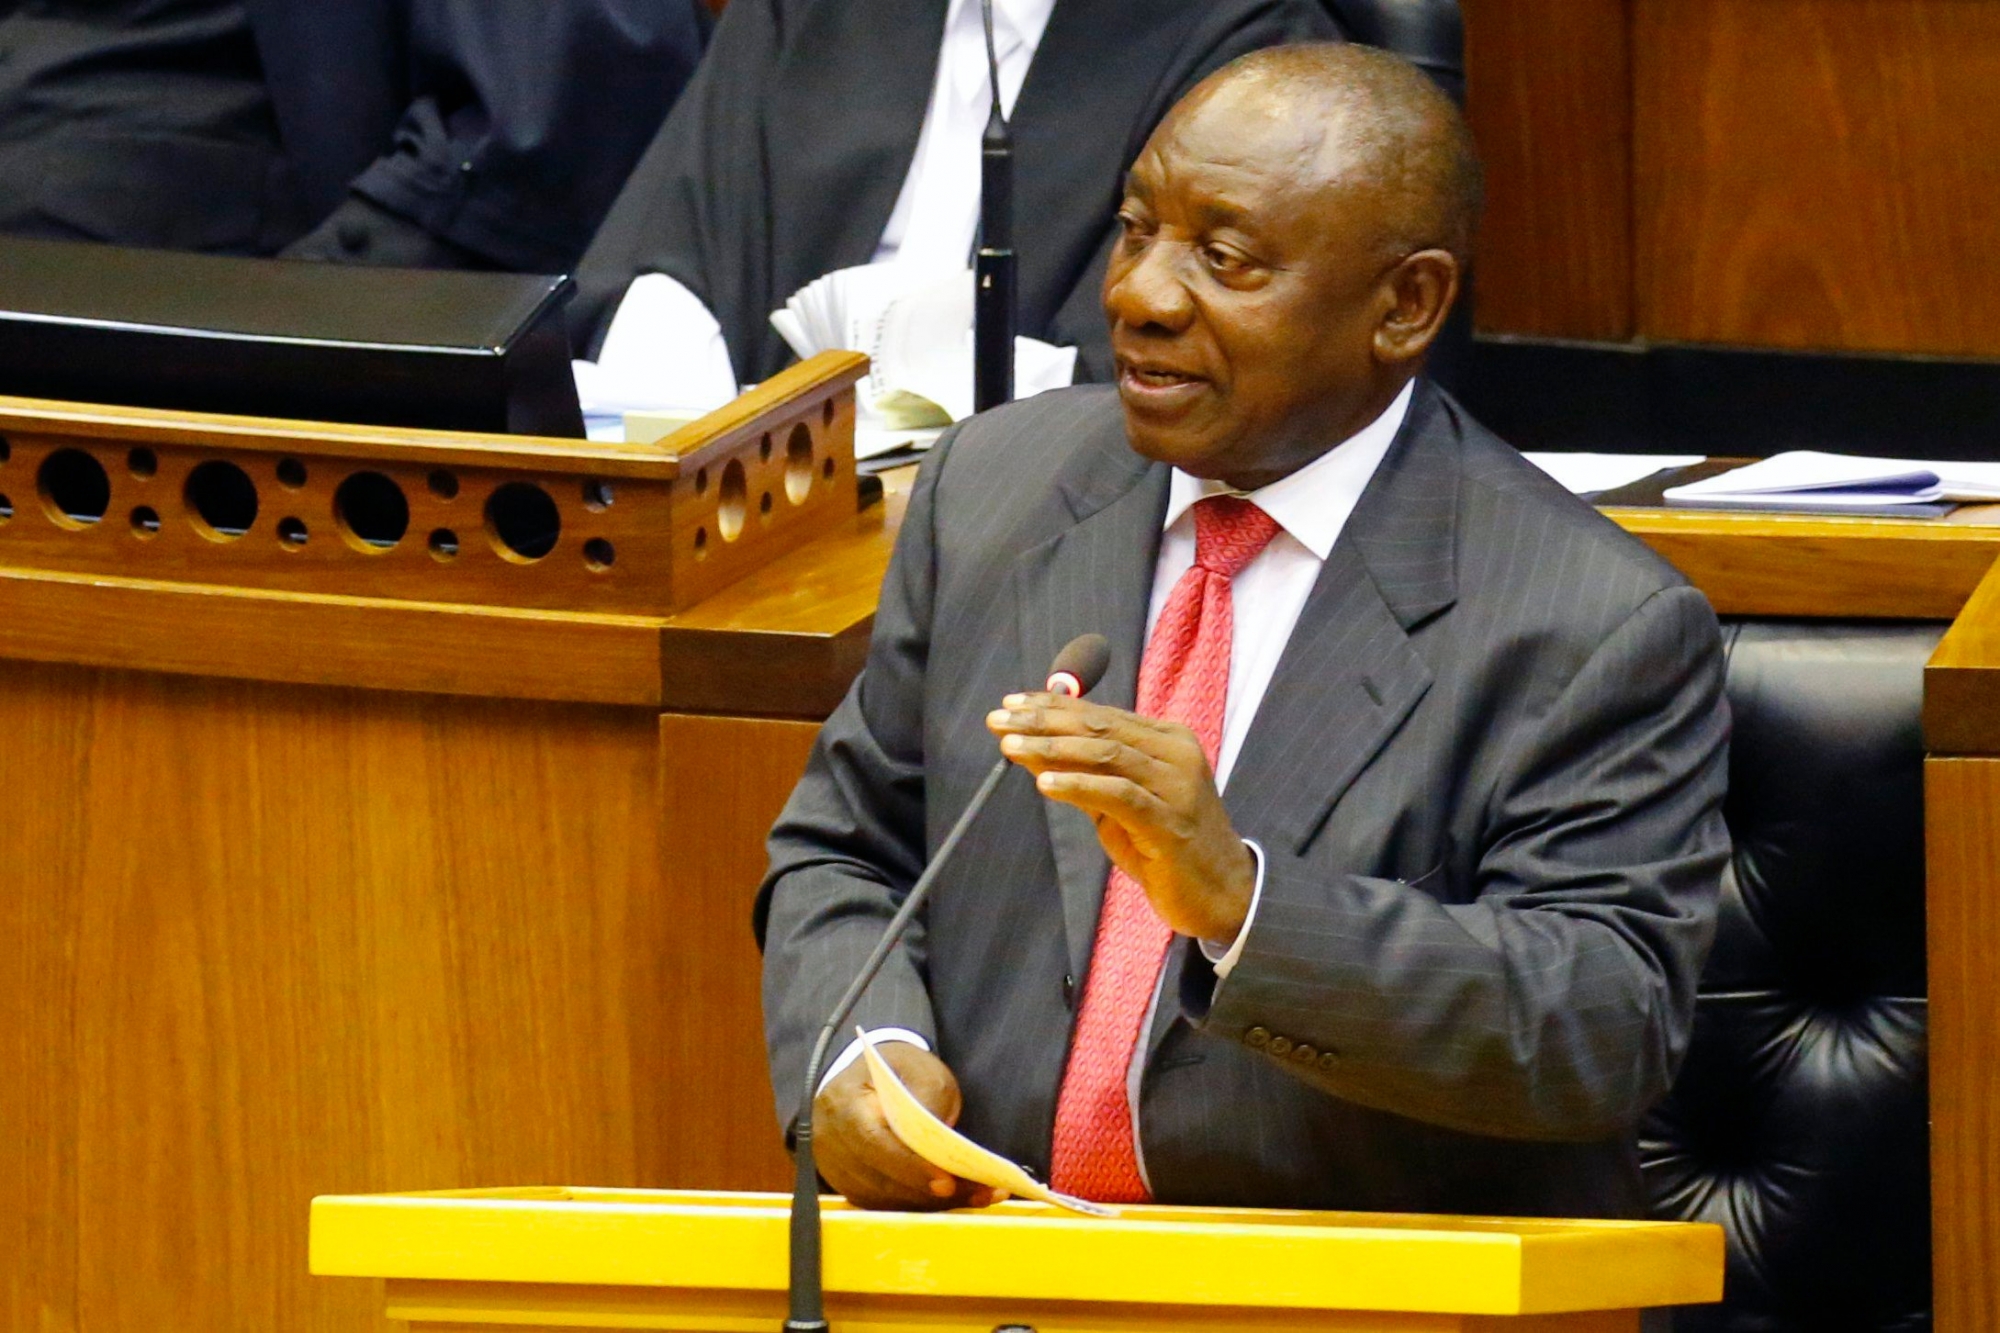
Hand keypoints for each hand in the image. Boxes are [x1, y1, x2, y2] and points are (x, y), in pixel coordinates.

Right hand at [812, 1042, 1006, 1210]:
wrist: (867, 1080)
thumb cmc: (897, 1073)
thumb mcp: (919, 1070)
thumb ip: (929, 1100)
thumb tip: (943, 1146)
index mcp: (844, 1103)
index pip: (873, 1141)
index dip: (909, 1166)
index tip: (947, 1181)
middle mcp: (831, 1142)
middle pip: (881, 1179)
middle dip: (933, 1191)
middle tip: (981, 1191)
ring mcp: (837, 1170)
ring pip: (887, 1200)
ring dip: (935, 1204)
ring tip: (981, 1195)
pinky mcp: (851, 1188)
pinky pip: (888, 1206)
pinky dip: (924, 1206)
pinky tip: (959, 1199)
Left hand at [987, 692, 1254, 940]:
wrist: (1222, 895)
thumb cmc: (1165, 847)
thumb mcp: (1119, 805)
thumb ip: (1085, 775)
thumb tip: (1032, 748)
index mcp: (1167, 741)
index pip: (1102, 713)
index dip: (1053, 706)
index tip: (1011, 704)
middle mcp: (1176, 755)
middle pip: (1101, 726)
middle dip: (1044, 721)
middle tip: (999, 720)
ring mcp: (1177, 787)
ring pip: (1108, 753)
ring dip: (1054, 747)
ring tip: (1011, 746)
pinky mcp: (1171, 824)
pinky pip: (1119, 795)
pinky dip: (1079, 786)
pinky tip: (1045, 783)